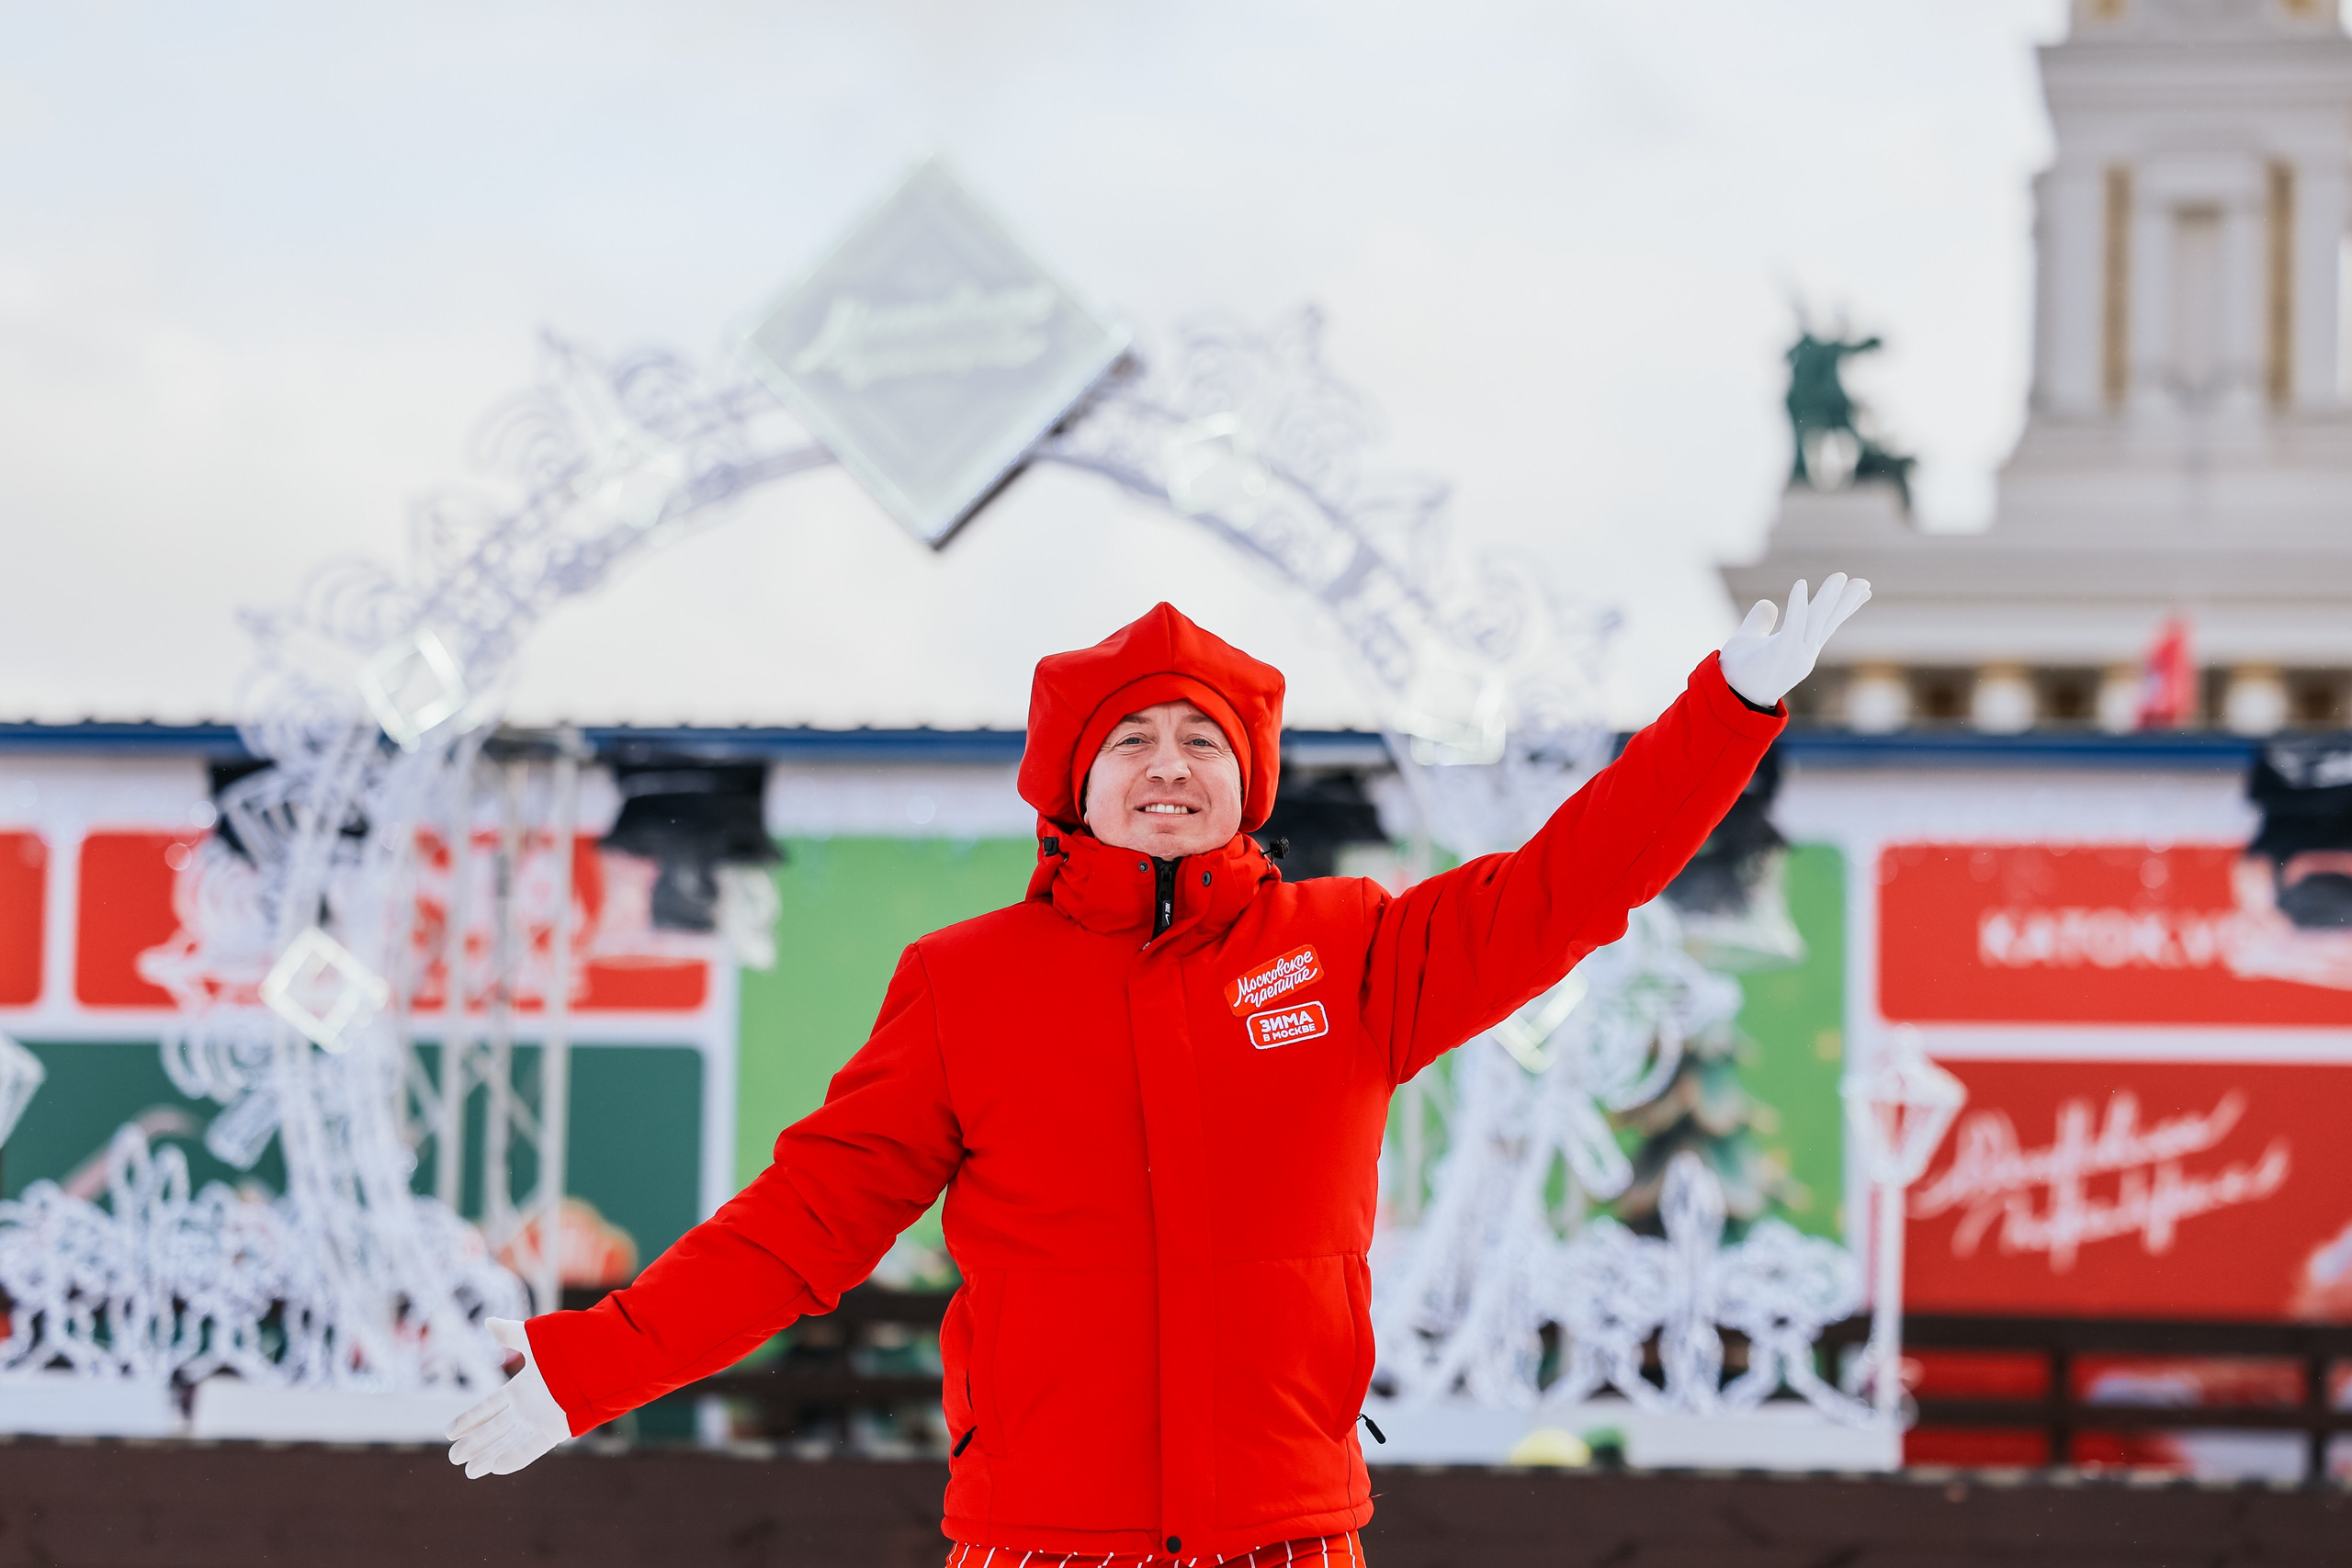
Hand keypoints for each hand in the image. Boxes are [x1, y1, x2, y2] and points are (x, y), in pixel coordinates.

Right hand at [446, 1317, 572, 1478]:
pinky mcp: (554, 1431)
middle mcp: (528, 1408)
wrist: (598, 1359)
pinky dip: (514, 1459)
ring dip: (488, 1456)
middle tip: (453, 1458)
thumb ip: (510, 1334)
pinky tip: (495, 1468)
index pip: (488, 1408)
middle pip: (495, 1430)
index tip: (449, 1432)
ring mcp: (540, 1421)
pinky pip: (531, 1449)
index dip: (469, 1419)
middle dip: (474, 1444)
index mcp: (521, 1389)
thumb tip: (488, 1321)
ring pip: (508, 1443)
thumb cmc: (566, 1348)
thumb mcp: (533, 1340)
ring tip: (469, 1471)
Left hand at [1718, 574, 1870, 709]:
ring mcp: (1795, 654)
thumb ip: (1759, 622)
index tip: (1863, 592)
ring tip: (1841, 577)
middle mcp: (1803, 653)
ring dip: (1829, 597)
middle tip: (1864, 583)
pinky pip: (1793, 624)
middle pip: (1828, 621)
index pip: (1826, 624)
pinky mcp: (1781, 653)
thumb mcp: (1748, 640)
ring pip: (1817, 620)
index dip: (1844, 607)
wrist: (1729, 699)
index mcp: (1799, 650)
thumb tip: (1767, 603)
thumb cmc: (1737, 672)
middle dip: (1846, 601)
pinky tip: (1801, 583)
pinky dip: (1798, 604)